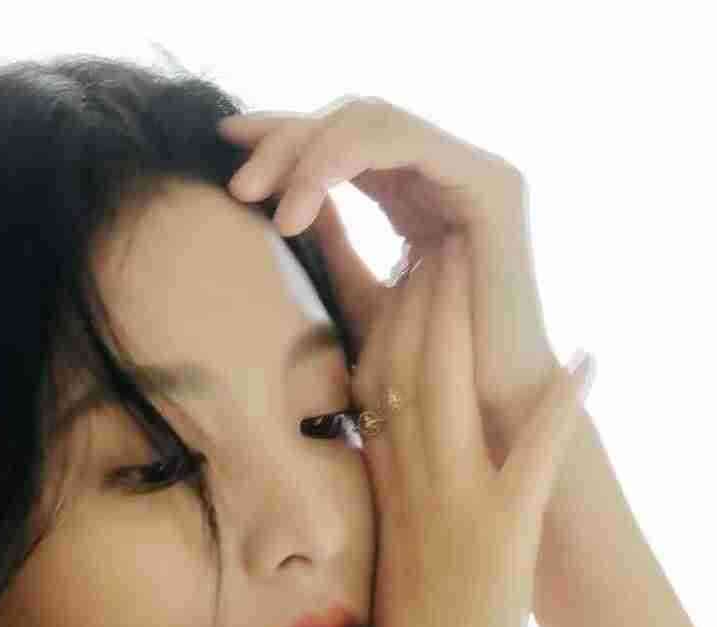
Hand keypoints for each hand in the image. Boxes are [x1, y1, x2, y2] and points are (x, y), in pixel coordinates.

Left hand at [217, 96, 559, 463]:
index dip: (286, 133)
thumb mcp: (358, 300)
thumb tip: (287, 201)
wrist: (481, 419)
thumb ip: (332, 246)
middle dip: (286, 138)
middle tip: (236, 182)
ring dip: (304, 151)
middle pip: (354, 117)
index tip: (225, 143)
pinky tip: (298, 206)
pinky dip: (339, 161)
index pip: (347, 140)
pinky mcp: (492, 186)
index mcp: (419, 195)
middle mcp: (449, 175)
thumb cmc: (425, 378)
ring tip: (256, 198)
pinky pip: (403, 141)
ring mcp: (475, 175)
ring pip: (373, 119)